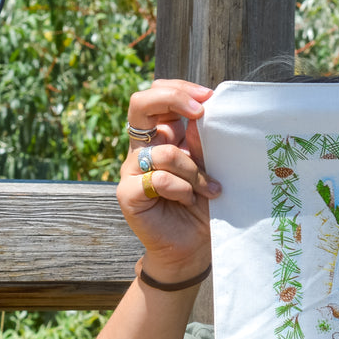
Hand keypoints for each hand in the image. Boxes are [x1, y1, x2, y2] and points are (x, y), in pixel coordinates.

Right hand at [120, 79, 219, 279]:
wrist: (192, 248)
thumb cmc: (203, 207)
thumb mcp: (209, 169)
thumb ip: (202, 144)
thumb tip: (203, 115)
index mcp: (161, 136)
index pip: (158, 96)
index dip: (179, 90)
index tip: (210, 97)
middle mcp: (143, 148)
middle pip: (140, 104)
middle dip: (171, 99)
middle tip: (200, 111)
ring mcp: (132, 170)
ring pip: (162, 151)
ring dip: (194, 170)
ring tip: (210, 189)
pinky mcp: (128, 194)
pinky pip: (157, 179)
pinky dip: (180, 189)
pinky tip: (189, 201)